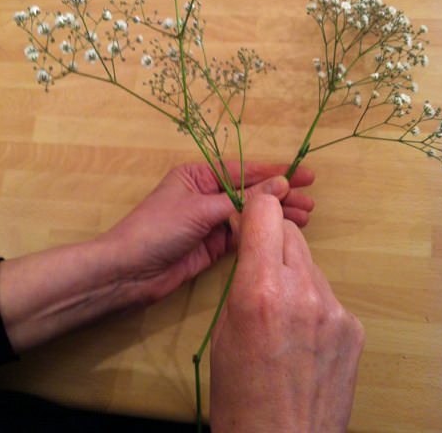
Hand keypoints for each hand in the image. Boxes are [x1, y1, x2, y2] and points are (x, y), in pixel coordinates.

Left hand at [103, 161, 314, 302]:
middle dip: (280, 196)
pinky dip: (262, 234)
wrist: (130, 272)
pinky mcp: (213, 245)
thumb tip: (282, 184)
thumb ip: (244, 199)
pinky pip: (243, 235)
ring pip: (250, 215)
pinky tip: (283, 232)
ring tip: (306, 217)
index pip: (244, 170)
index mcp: (198, 174)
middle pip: (250, 192)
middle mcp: (207, 194)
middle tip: (311, 201)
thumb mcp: (203, 208)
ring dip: (275, 216)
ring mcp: (210, 221)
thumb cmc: (159, 228)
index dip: (275, 172)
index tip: (304, 174)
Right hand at [210, 195, 363, 432]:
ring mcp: (334, 309)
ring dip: (293, 273)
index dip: (255, 210)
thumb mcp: (224, 328)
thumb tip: (253, 249)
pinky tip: (305, 335)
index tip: (249, 220)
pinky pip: (327, 294)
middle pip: (290, 233)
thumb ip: (243, 280)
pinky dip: (313, 302)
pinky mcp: (353, 326)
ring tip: (283, 312)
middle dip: (272, 241)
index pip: (265, 213)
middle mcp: (302, 290)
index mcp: (259, 290)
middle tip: (261, 266)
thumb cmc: (239, 394)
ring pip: (309, 264)